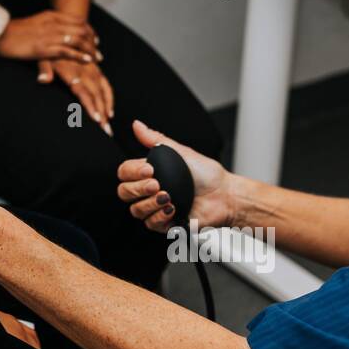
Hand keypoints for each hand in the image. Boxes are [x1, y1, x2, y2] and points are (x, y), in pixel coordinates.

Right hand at [0, 10, 100, 63]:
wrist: (0, 35)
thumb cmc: (15, 31)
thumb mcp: (35, 23)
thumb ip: (48, 25)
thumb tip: (58, 30)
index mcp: (52, 15)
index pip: (78, 21)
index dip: (90, 31)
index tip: (95, 40)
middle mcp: (54, 23)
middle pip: (82, 30)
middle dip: (93, 42)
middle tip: (98, 52)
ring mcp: (50, 35)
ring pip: (78, 40)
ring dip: (90, 50)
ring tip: (96, 59)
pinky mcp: (45, 48)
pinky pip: (68, 51)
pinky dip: (80, 56)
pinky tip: (87, 61)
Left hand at [39, 58, 113, 136]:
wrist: (61, 37)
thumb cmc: (48, 51)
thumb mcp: (43, 57)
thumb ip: (44, 69)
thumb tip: (43, 80)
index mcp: (73, 71)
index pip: (84, 91)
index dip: (91, 105)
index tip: (97, 119)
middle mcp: (85, 71)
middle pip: (96, 95)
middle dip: (102, 114)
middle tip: (105, 131)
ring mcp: (92, 70)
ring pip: (102, 92)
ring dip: (107, 109)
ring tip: (108, 127)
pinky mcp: (95, 69)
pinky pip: (105, 85)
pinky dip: (109, 98)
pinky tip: (110, 112)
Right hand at [117, 120, 237, 231]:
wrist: (224, 195)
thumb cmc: (207, 174)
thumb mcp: (180, 151)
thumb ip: (155, 139)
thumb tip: (137, 125)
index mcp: (149, 172)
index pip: (125, 172)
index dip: (132, 172)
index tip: (149, 169)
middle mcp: (149, 191)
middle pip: (124, 192)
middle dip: (138, 188)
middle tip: (157, 184)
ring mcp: (156, 207)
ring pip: (136, 210)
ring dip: (151, 203)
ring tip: (169, 197)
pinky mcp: (165, 223)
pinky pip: (151, 223)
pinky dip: (161, 216)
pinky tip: (173, 209)